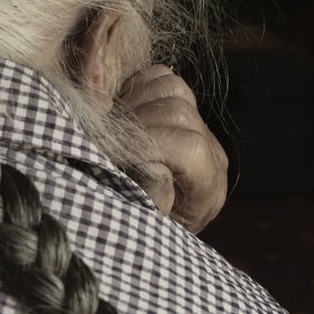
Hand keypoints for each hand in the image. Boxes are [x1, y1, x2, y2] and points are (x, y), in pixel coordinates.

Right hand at [119, 65, 227, 232]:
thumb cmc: (136, 234)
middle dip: (134, 123)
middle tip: (102, 141)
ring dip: (132, 103)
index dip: (147, 144)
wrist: (136, 229)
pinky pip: (161, 80)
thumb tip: (153, 164)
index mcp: (208, 189)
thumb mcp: (143, 226)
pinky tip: (117, 113)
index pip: (188, 148)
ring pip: (172, 89)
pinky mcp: (180, 111)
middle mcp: (210, 156)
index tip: (111, 154)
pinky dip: (134, 88)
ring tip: (108, 129)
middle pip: (178, 114)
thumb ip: (151, 198)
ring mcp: (197, 130)